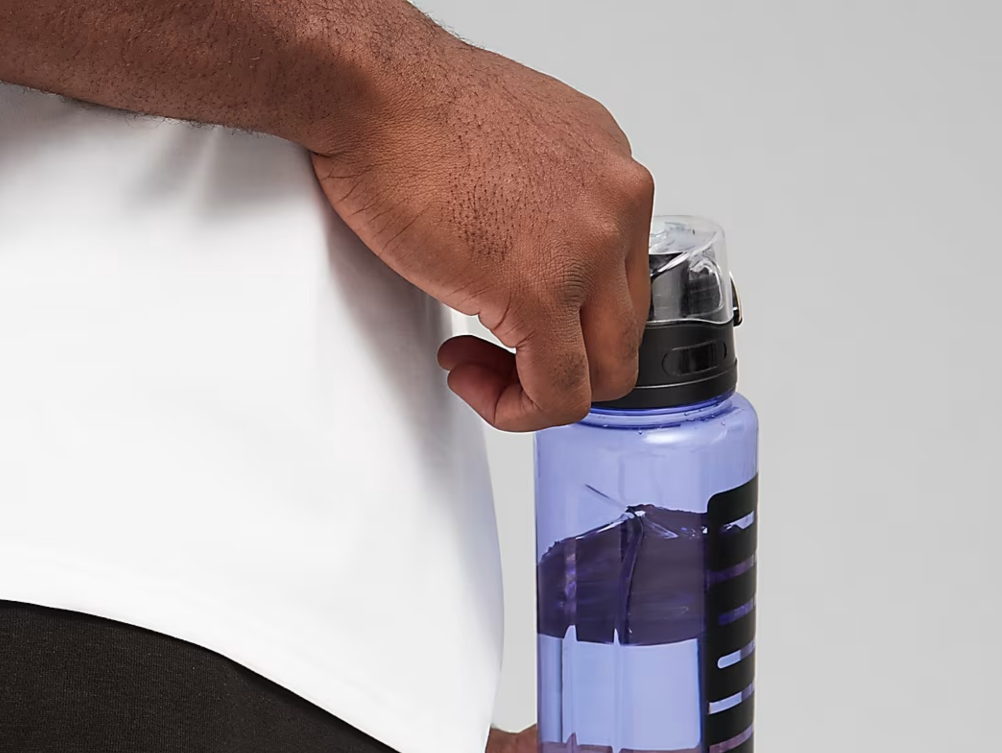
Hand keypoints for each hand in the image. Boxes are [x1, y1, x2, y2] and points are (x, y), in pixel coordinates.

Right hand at [310, 26, 653, 429]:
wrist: (378, 95)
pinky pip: (558, 394)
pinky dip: (514, 407)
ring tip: (474, 366)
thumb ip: (542, 212)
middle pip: (621, 338)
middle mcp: (617, 208)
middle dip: (555, 367)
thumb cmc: (417, 116)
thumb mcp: (514, 157)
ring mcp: (589, 250)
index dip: (566, 327)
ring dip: (533, 391)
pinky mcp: (543, 293)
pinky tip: (467, 371)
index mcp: (613, 177)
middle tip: (494, 360)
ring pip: (601, 375)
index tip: (512, 326)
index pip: (623, 289)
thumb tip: (526, 256)